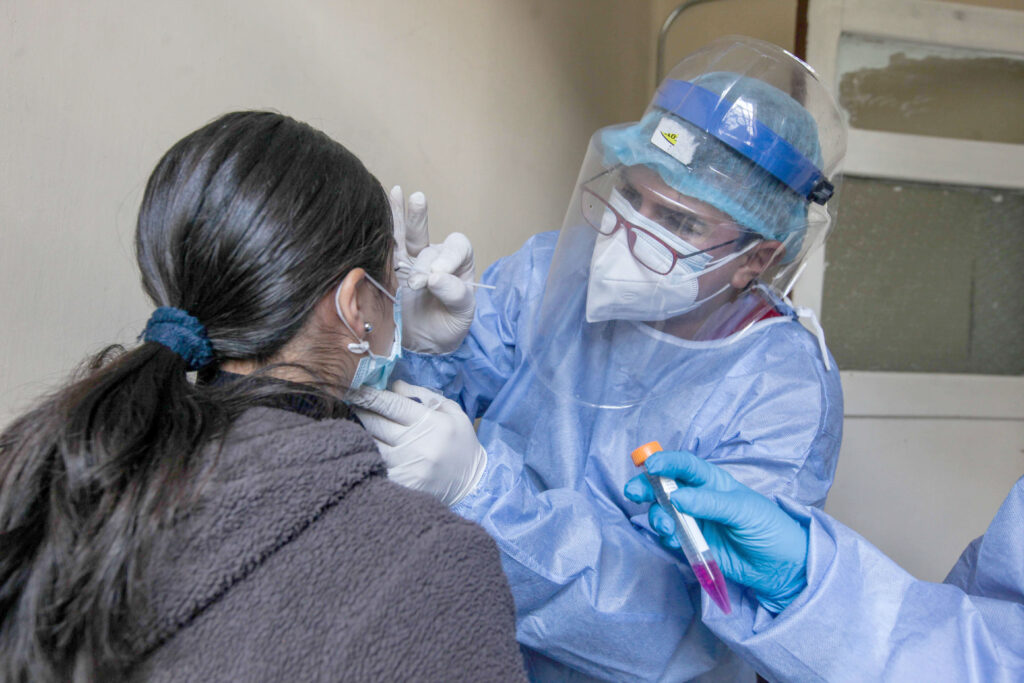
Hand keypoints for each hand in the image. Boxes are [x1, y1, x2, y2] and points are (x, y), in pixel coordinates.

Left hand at [349, 380, 485, 505]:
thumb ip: (423, 394)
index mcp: (431, 423)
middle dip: (360, 410)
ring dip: (358, 433)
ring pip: (370, 445)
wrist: (473, 485)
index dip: (369, 395)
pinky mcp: (402, 486)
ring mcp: (408, 468)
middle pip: (376, 424)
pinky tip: (361, 449)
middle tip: (350, 401)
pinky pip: (374, 467)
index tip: (353, 387)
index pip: (392, 405)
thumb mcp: (452, 412)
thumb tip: (393, 385)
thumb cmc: (461, 443)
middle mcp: (418, 445)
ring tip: (354, 423)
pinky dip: (366, 456)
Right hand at [391, 185, 475, 353]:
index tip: (437, 279)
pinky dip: (387, 221)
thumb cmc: (448, 327)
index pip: (458, 249)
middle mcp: (436, 258)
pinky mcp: (392, 268)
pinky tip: (389, 194)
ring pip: (408, 235)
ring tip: (399, 193)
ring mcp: (412, 261)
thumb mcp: (462, 315)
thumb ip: (455, 294)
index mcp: (460, 265)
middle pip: (431, 241)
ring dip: (405, 216)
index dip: (449, 257)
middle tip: (420, 279)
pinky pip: (389, 243)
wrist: (424, 345)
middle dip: (425, 251)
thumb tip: (435, 277)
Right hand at [624, 450, 808, 612]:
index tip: (649, 464)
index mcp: (713, 481)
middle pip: (664, 487)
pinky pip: (670, 537)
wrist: (782, 568)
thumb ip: (710, 503)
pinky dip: (665, 537)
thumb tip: (676, 497)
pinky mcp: (692, 545)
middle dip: (646, 486)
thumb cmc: (769, 528)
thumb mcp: (744, 510)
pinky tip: (674, 541)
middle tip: (634, 492)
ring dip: (657, 516)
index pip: (685, 465)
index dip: (666, 461)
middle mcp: (698, 498)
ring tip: (665, 527)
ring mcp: (693, 522)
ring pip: (662, 512)